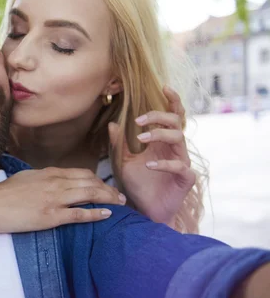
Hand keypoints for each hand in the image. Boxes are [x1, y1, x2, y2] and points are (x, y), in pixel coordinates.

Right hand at [0, 167, 125, 232]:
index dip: (97, 179)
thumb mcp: (26, 178)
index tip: (106, 186)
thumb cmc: (3, 194)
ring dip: (108, 198)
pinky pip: (79, 213)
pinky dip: (96, 213)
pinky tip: (107, 214)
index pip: (81, 173)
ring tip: (120, 203)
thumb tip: (54, 182)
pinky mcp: (51, 216)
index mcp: (48, 173)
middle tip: (120, 196)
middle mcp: (55, 182)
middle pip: (89, 182)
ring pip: (89, 194)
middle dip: (108, 189)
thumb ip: (43, 179)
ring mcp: (54, 199)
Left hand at [109, 86, 195, 226]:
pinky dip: (164, 163)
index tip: (164, 86)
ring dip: (160, 135)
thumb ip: (119, 144)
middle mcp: (174, 149)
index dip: (172, 100)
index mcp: (162, 142)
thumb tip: (112, 123)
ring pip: (179, 139)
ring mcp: (182, 163)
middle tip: (139, 120)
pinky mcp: (185, 179)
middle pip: (176, 122)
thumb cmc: (138, 185)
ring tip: (141, 139)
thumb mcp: (123, 162)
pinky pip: (180, 166)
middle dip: (159, 116)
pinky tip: (149, 165)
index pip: (171, 115)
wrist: (145, 211)